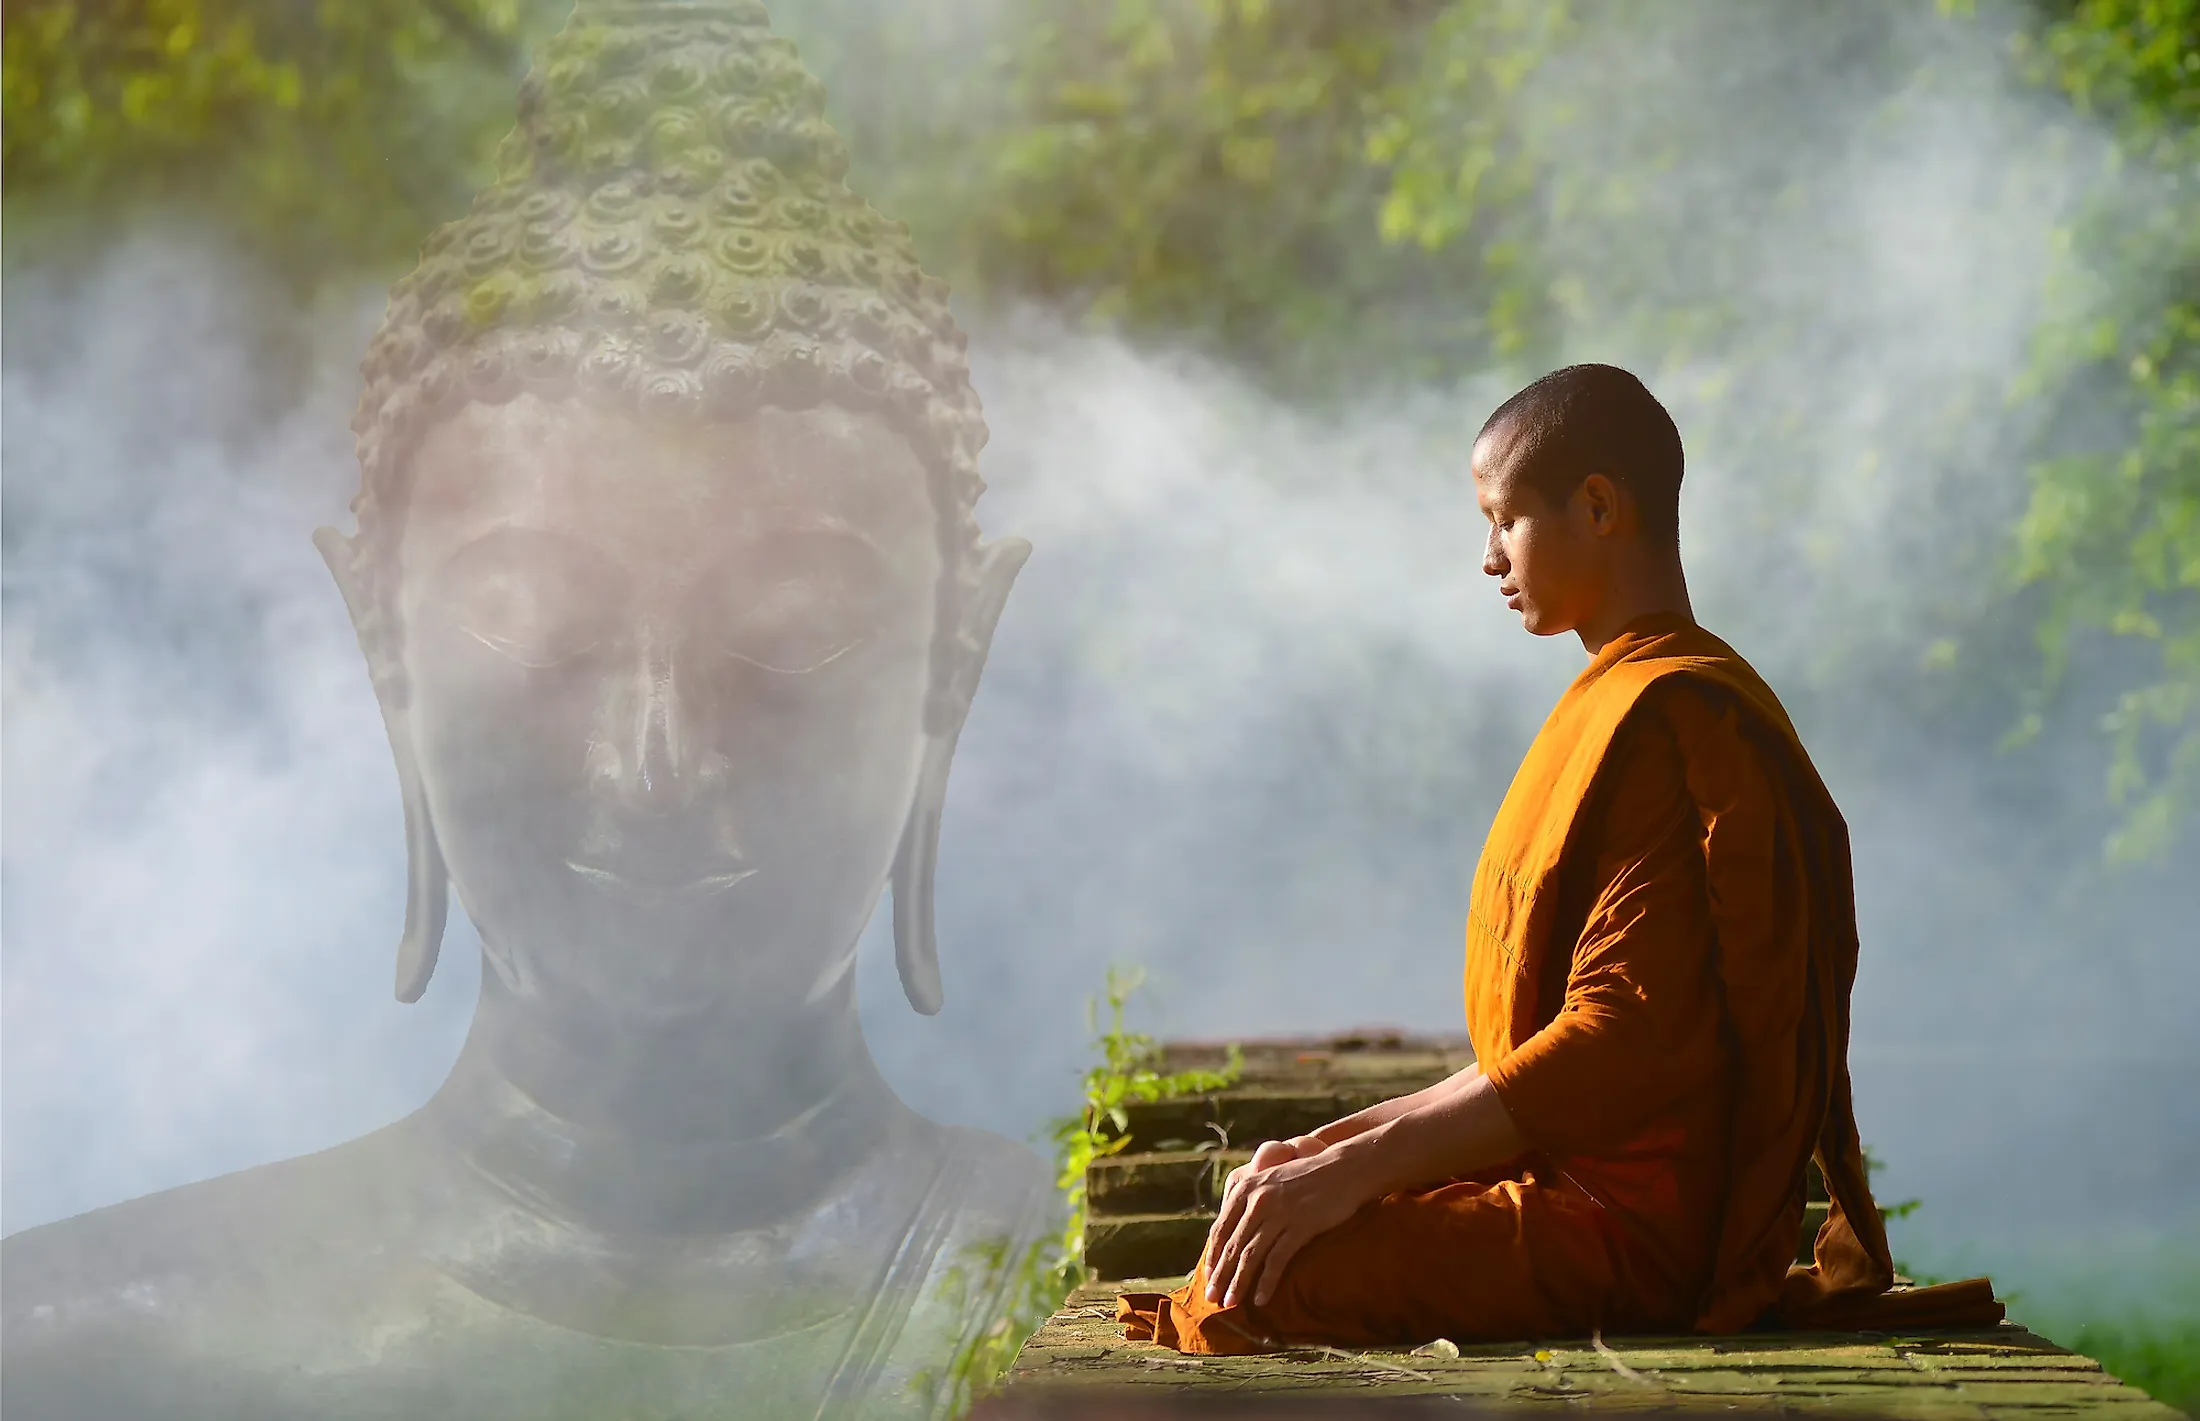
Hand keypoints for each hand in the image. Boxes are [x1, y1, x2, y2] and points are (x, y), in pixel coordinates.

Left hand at [1201, 1141, 1375, 1309]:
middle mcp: (1257, 1200)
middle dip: (1220, 1275)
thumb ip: (1250, 1201)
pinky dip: (1266, 1283)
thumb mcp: (1270, 1181)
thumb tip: (1233, 1234)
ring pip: (1250, 1255)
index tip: (1208, 1277)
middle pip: (1232, 1245)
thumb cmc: (1307, 1178)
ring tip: (1230, 1304)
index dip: (1212, 1256)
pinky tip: (1260, 1300)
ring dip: (1238, 1283)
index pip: (1220, 1229)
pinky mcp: (1300, 1226)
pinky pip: (1277, 1260)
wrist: (1344, 1169)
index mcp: (1246, 1188)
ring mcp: (1278, 1213)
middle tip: (1212, 1298)